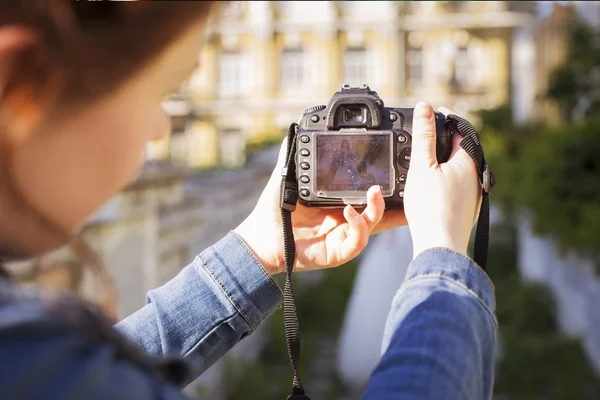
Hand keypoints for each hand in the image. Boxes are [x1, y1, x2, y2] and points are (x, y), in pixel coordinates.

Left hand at [234, 141, 406, 274]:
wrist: (261, 238)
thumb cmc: (274, 211)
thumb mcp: (287, 178)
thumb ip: (294, 156)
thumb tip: (298, 129)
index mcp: (339, 203)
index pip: (367, 194)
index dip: (383, 185)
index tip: (395, 170)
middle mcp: (345, 219)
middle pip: (379, 209)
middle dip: (395, 198)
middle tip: (402, 181)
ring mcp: (344, 236)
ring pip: (374, 224)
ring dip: (378, 208)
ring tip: (375, 192)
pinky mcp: (339, 252)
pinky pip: (358, 241)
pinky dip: (358, 226)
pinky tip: (349, 211)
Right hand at [404, 102, 481, 257]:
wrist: (440, 247)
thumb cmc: (431, 208)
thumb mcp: (422, 166)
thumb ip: (423, 136)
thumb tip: (425, 108)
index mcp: (469, 161)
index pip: (461, 129)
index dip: (446, 118)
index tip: (432, 112)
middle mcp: (476, 176)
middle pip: (461, 148)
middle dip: (444, 139)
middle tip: (426, 132)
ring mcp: (473, 194)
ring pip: (460, 168)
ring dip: (444, 159)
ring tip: (425, 158)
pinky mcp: (467, 209)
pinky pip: (457, 185)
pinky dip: (444, 178)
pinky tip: (431, 185)